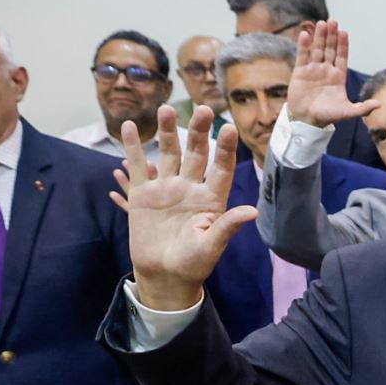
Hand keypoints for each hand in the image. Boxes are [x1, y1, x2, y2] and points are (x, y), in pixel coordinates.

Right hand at [111, 105, 256, 311]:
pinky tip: (132, 126)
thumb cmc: (194, 264)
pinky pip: (138, 166)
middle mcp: (190, 188)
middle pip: (195, 154)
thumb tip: (252, 211)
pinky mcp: (143, 195)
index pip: (221, 169)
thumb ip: (228, 227)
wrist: (164, 276)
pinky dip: (134, 147)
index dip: (225, 149)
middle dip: (198, 132)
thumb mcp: (212, 247)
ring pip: (167, 154)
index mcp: (211, 199)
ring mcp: (166, 188)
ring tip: (167, 109)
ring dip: (168, 132)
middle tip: (202, 108)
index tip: (230, 128)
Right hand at [292, 21, 379, 127]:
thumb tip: (379, 104)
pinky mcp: (300, 72)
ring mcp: (313, 70)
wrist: (307, 120)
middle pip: (330, 49)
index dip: (343, 45)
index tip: (344, 32)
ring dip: (319, 37)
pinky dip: (304, 46)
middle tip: (333, 21)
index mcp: (338, 77)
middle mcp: (326, 70)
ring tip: (321, 23)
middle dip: (331, 36)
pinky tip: (305, 34)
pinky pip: (302, 56)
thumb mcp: (347, 112)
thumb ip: (363, 108)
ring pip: (317, 50)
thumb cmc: (327, 116)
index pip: (342, 57)